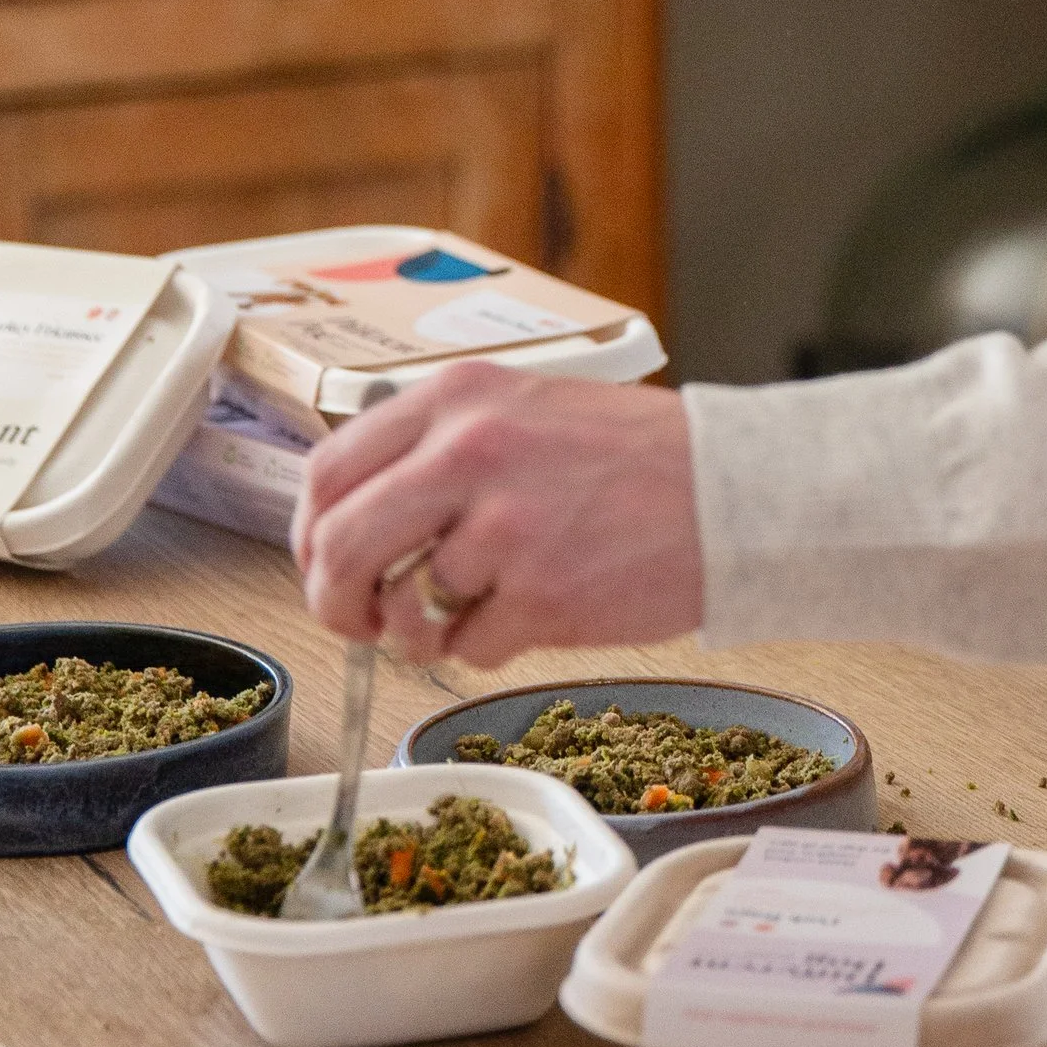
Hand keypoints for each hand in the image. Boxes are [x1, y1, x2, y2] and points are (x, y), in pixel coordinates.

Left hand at [294, 364, 703, 666]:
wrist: (736, 490)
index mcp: (458, 398)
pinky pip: (467, 648)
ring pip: (400, 611)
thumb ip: (439, 449)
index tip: (326, 566)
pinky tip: (535, 614)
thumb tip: (352, 526)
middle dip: (336, 602)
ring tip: (470, 616)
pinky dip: (487, 647)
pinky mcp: (541, 594)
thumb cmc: (636, 459)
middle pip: (340, 546)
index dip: (311, 536)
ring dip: (421, 634)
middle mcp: (469, 451)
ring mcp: (504, 525)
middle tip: (363, 622)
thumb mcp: (525, 409)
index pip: (329, 473)